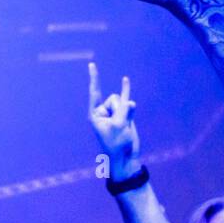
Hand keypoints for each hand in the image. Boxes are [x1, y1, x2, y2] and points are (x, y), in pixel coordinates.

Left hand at [88, 63, 139, 179]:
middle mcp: (102, 112)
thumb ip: (125, 109)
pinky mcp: (124, 115)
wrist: (125, 157)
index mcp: (95, 115)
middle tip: (118, 127)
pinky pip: (127, 102)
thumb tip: (130, 101)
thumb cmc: (117, 144)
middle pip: (113, 98)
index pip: (94, 93)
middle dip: (119, 110)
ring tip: (124, 127)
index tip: (92, 65)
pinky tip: (125, 80)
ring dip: (126, 112)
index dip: (94, 78)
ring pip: (122, 101)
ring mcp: (114, 113)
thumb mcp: (119, 125)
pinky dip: (127, 91)